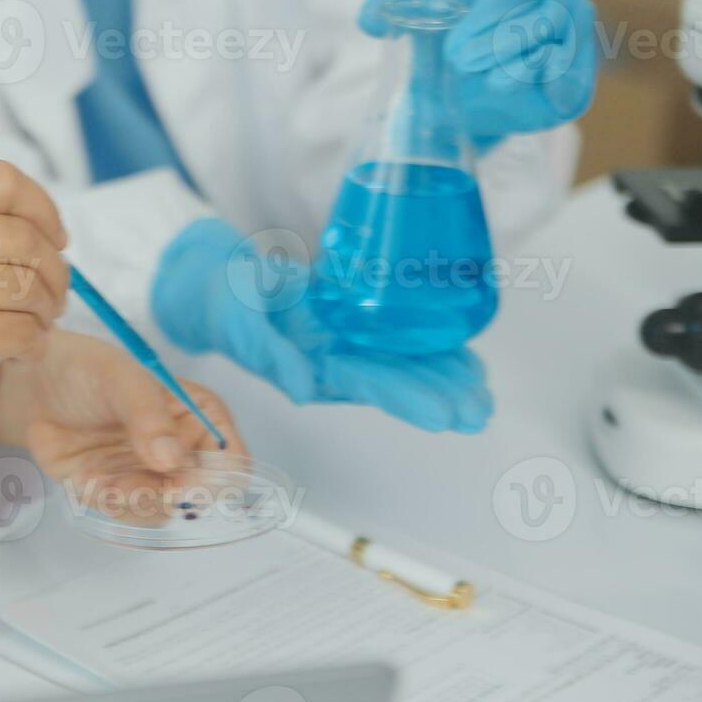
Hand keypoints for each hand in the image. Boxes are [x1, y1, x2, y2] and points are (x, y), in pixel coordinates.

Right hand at [0, 161, 69, 477]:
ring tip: (36, 323)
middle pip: (25, 238)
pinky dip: (33, 344)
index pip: (4, 180)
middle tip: (54, 295)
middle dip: (56, 272)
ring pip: (27, 289)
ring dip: (46, 312)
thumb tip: (46, 233)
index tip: (55, 238)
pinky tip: (21, 349)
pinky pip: (19, 333)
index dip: (44, 209)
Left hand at [0, 331, 245, 521]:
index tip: (180, 485)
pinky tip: (85, 478)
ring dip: (131, 503)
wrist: (34, 382)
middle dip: (163, 498)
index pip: (231, 461)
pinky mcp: (119, 488)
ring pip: (160, 511)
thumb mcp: (120, 377)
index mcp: (199, 415)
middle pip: (197, 497)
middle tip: (126, 486)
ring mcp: (150, 472)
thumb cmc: (85, 367)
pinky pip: (124, 513)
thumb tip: (171, 459)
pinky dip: (105, 502)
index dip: (215, 481)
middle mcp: (181, 449)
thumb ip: (148, 415)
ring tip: (99, 481)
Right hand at [153, 219, 491, 433]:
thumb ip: (269, 353)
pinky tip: (465, 356)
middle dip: (438, 396)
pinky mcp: (350, 323)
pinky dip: (432, 347)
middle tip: (479, 411)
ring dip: (444, 378)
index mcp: (308, 366)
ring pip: (401, 364)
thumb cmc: (226, 300)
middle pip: (393, 381)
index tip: (443, 415)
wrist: (218, 286)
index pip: (364, 383)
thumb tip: (304, 390)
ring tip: (483, 391)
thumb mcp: (238, 317)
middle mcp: (333, 361)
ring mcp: (344, 344)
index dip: (405, 398)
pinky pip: (396, 339)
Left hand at [359, 0, 598, 148]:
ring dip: (518, 70)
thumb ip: (396, 8)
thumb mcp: (429, 16)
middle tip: (460, 63)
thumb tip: (368, 18)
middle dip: (499, 43)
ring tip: (489, 82)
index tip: (455, 45)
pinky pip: (571, 88)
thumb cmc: (462, 35)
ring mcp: (578, 45)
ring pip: (557, 54)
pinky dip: (547, 92)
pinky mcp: (577, 87)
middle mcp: (567, 3)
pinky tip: (521, 97)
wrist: (475, 83)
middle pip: (544, 19)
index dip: (492, 12)